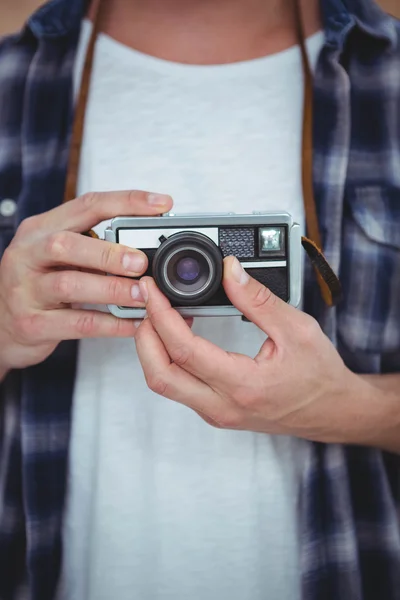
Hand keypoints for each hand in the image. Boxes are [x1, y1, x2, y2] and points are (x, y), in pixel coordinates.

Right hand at [0, 190, 171, 371]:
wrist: (0, 325)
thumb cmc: (38, 285)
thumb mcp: (57, 256)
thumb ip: (92, 246)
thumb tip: (148, 246)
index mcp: (40, 229)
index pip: (86, 205)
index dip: (126, 202)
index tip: (161, 204)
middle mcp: (28, 255)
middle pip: (65, 244)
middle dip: (108, 252)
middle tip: (142, 262)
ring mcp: (25, 290)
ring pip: (69, 284)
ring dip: (111, 288)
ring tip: (141, 295)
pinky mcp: (32, 323)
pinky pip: (77, 323)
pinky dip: (110, 324)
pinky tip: (132, 324)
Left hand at [135, 256, 368, 443]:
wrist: (333, 411)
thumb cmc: (320, 377)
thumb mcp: (296, 329)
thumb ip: (259, 299)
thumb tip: (230, 271)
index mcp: (243, 385)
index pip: (184, 350)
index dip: (161, 316)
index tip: (153, 291)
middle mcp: (223, 406)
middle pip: (160, 376)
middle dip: (144, 336)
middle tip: (146, 303)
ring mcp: (216, 413)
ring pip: (165, 384)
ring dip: (152, 349)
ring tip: (159, 315)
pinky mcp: (216, 411)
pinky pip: (179, 387)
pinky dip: (168, 359)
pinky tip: (177, 334)